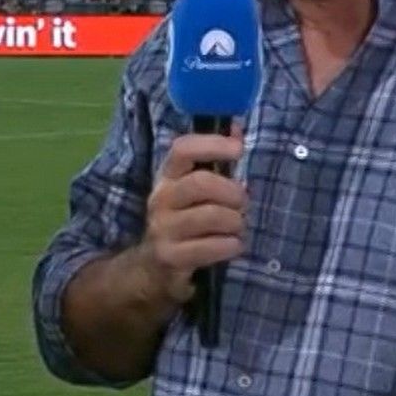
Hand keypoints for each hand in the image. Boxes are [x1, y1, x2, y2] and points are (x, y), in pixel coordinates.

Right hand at [138, 129, 247, 310]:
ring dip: (235, 221)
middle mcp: (161, 198)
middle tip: (243, 203)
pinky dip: (231, 245)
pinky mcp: (171, 256)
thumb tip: (236, 128)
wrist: (152, 267)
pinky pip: (212, 247)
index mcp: (168, 177)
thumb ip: (214, 161)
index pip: (182, 149)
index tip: (238, 148)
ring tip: (237, 227)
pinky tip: (233, 245)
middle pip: (201, 182)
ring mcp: (163, 228)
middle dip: (232, 192)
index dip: (212, 144)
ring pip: (211, 215)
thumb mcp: (192, 189)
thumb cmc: (184, 220)